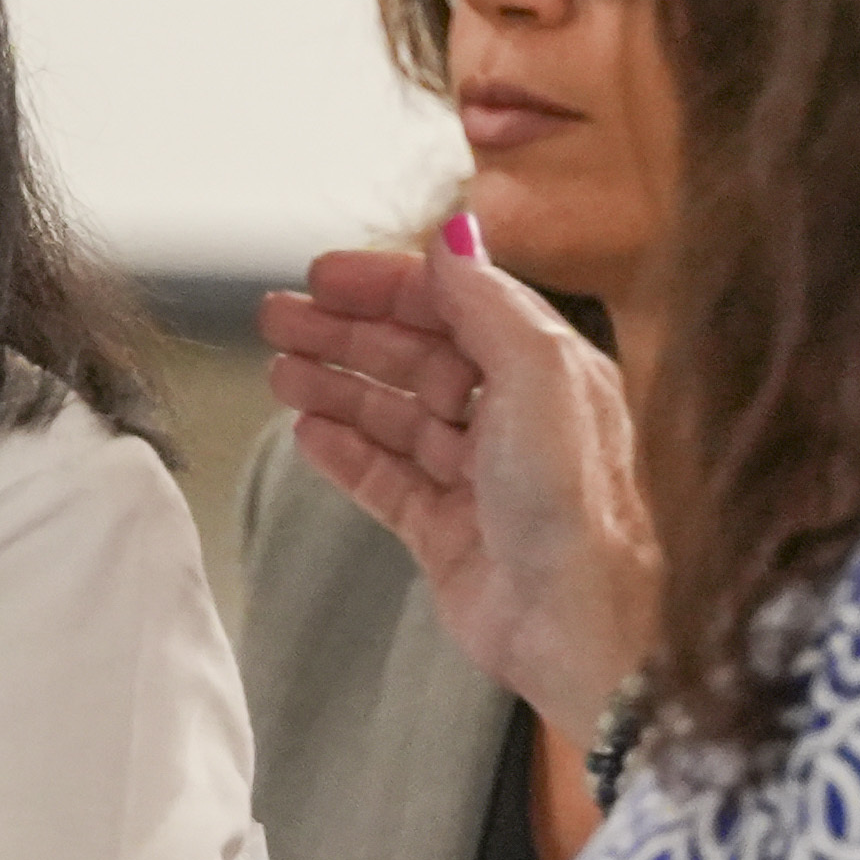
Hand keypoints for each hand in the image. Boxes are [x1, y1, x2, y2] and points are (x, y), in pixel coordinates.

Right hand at [260, 219, 657, 741]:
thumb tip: (454, 236)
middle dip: (344, 332)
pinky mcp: (448, 533)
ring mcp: (478, 477)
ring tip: (279, 370)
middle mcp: (513, 417)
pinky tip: (308, 431)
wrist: (579, 622)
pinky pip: (384, 480)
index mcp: (544, 367)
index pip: (452, 305)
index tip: (323, 274)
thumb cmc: (578, 504)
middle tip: (279, 317)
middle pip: (413, 356)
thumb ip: (488, 301)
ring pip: (392, 416)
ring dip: (335, 387)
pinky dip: (344, 453)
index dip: (385, 285)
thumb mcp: (537, 372)